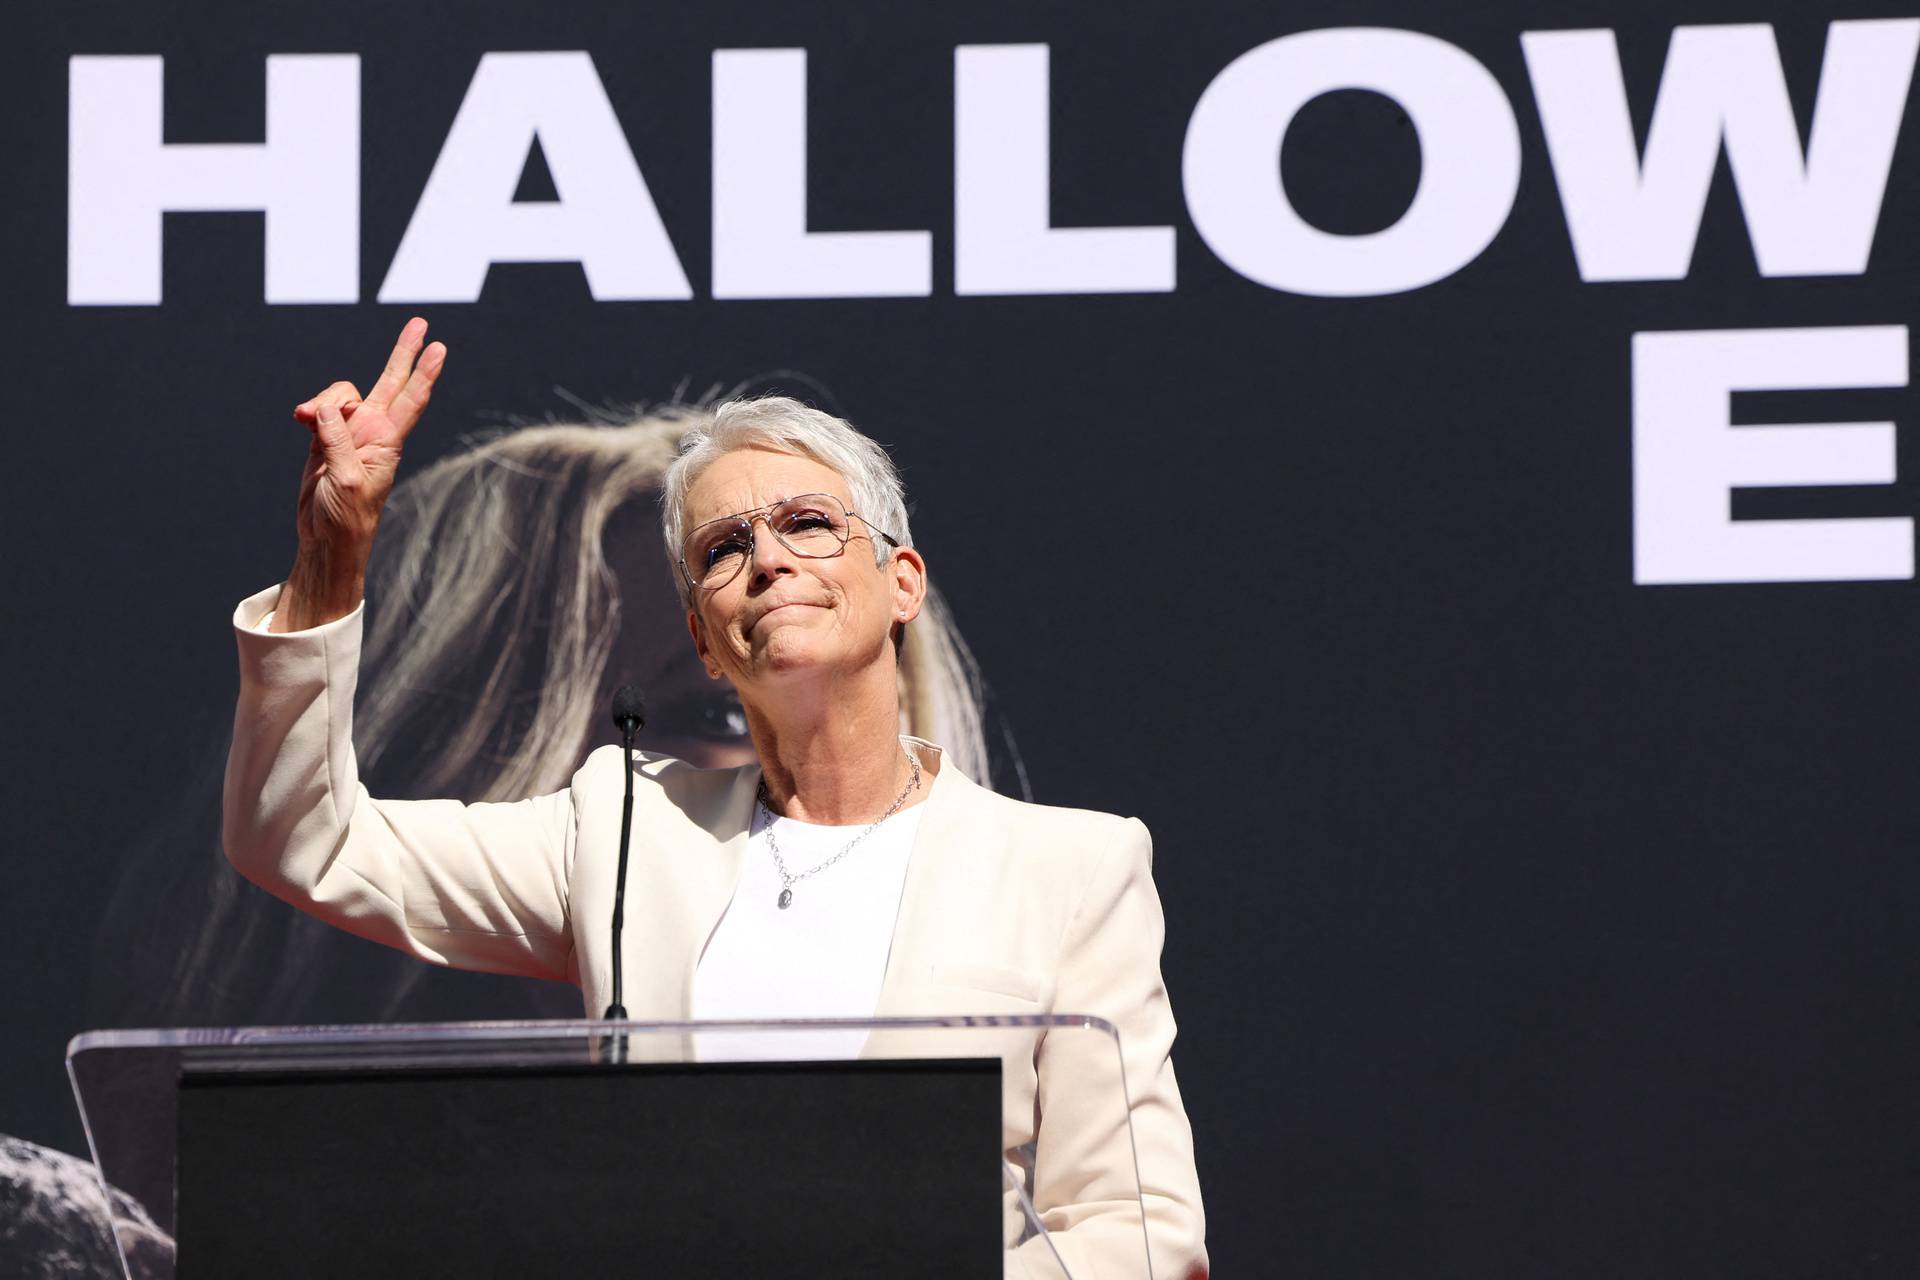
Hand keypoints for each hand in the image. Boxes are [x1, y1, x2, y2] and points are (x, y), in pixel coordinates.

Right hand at [273, 317, 446, 631]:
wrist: (326, 538)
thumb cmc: (348, 518)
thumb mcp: (347, 480)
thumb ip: (338, 441)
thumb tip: (326, 408)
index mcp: (388, 440)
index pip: (412, 399)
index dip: (425, 372)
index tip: (440, 348)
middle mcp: (373, 431)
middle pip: (390, 381)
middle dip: (403, 352)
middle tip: (420, 323)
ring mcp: (349, 432)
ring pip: (341, 393)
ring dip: (324, 399)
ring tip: (308, 418)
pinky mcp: (326, 438)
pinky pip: (319, 408)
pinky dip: (309, 409)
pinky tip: (301, 417)